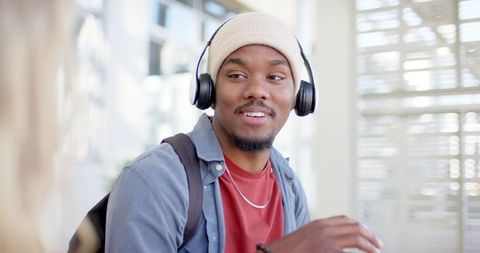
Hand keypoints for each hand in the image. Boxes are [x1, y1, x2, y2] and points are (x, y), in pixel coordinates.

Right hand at [266, 215, 382, 252]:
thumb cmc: (288, 249)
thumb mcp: (305, 236)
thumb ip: (319, 234)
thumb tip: (332, 240)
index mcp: (320, 223)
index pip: (345, 219)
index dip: (359, 226)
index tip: (367, 233)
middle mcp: (325, 228)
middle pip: (354, 227)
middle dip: (369, 235)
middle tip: (378, 243)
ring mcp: (327, 239)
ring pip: (356, 238)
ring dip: (370, 245)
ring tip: (377, 250)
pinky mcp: (328, 250)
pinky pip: (349, 251)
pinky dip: (360, 252)